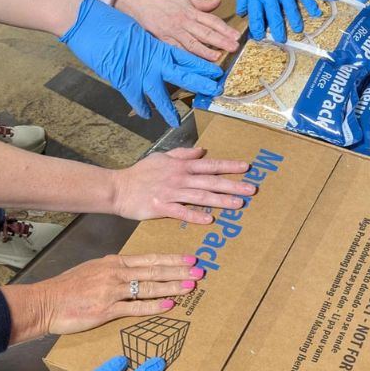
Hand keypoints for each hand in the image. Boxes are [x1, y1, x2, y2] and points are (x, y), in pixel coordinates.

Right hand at [24, 254, 204, 338]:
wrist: (45, 302)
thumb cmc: (67, 288)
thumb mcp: (93, 269)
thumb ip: (114, 269)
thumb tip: (132, 270)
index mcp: (114, 262)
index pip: (150, 259)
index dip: (172, 259)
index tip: (190, 259)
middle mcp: (116, 273)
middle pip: (154, 270)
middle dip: (179, 271)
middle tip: (200, 271)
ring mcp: (112, 291)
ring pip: (149, 287)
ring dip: (172, 287)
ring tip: (191, 287)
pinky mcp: (106, 309)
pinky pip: (135, 307)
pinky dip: (154, 306)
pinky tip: (170, 306)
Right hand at [61, 0, 222, 126]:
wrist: (88, 22)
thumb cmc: (111, 22)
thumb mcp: (137, 31)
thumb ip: (149, 45)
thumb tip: (156, 53)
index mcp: (158, 46)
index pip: (187, 58)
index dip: (202, 66)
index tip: (217, 72)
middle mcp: (153, 61)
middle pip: (183, 75)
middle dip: (200, 84)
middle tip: (215, 91)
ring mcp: (139, 73)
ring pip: (160, 96)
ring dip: (169, 110)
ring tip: (177, 121)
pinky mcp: (123, 81)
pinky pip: (136, 100)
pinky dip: (141, 108)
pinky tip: (146, 116)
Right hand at [112, 147, 256, 223]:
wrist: (118, 188)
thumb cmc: (140, 173)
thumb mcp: (162, 157)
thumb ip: (183, 154)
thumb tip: (202, 151)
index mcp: (180, 166)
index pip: (210, 165)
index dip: (229, 166)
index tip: (246, 168)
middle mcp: (179, 178)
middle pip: (210, 181)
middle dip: (232, 185)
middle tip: (251, 189)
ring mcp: (170, 193)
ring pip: (200, 196)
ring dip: (220, 200)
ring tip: (238, 204)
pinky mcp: (161, 207)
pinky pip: (181, 212)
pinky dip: (195, 215)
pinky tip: (210, 219)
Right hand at [114, 0, 239, 61]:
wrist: (137, 0)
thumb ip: (202, 4)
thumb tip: (219, 2)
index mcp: (190, 11)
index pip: (211, 21)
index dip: (225, 28)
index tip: (236, 36)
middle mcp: (184, 22)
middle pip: (205, 32)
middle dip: (221, 40)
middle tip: (234, 47)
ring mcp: (173, 32)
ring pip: (192, 43)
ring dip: (205, 51)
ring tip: (218, 56)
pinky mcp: (163, 40)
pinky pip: (177, 49)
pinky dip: (187, 57)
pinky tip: (196, 63)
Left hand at [237, 0, 320, 42]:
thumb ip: (242, 0)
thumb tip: (241, 14)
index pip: (256, 14)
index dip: (257, 27)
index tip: (260, 37)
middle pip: (274, 12)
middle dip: (277, 27)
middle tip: (281, 39)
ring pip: (289, 4)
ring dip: (294, 18)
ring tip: (298, 30)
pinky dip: (310, 3)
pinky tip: (315, 13)